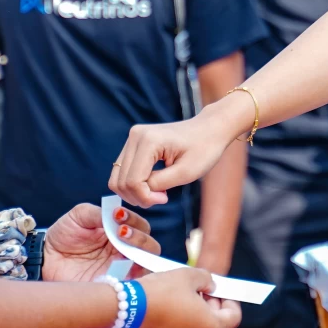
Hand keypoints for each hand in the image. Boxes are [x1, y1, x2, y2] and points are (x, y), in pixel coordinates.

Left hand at [42, 203, 159, 283]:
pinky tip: (119, 267)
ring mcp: (120, 270)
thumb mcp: (79, 216)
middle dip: (140, 238)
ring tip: (120, 247)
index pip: (141, 227)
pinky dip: (130, 277)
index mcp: (120, 233)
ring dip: (139, 255)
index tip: (118, 216)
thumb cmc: (63, 235)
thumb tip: (117, 213)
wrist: (44, 259)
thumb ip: (99, 212)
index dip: (134, 220)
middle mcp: (125, 252)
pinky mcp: (111, 287)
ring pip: (145, 266)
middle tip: (121, 233)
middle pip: (150, 248)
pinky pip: (130, 286)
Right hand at [111, 106, 241, 207]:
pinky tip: (154, 184)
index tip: (166, 198)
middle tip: (162, 197)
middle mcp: (135, 136)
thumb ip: (158, 184)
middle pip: (120, 181)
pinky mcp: (133, 143)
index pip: (133, 182)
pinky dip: (135, 184)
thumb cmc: (204, 149)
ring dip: (135, 192)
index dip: (146, 197)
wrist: (210, 129)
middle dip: (139, 196)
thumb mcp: (186, 172)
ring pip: (118, 178)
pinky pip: (123, 172)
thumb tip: (139, 193)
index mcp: (148, 141)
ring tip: (159, 192)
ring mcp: (132, 138)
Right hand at [130, 267, 242, 327]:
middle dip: (212, 309)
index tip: (220, 291)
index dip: (230, 301)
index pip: (233, 317)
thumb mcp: (189, 275)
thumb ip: (207, 280)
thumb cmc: (160, 291)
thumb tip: (209, 287)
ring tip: (184, 299)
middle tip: (202, 292)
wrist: (123, 309)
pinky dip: (180, 326)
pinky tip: (169, 310)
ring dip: (196, 318)